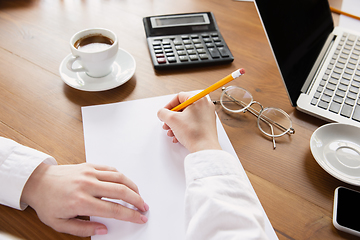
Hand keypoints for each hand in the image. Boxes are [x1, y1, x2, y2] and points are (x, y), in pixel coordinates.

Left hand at [21, 163, 148, 236]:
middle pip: (121, 192)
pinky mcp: (89, 165)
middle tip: (144, 207)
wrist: (38, 182)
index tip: (140, 218)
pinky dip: (122, 177)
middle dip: (137, 200)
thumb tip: (103, 229)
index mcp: (80, 202)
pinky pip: (111, 169)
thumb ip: (83, 229)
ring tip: (138, 196)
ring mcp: (89, 173)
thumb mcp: (60, 224)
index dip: (130, 215)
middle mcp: (87, 185)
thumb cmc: (48, 203)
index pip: (114, 210)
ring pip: (119, 178)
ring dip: (133, 187)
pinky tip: (125, 184)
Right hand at [157, 92, 221, 152]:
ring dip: (176, 124)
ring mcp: (207, 115)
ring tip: (171, 132)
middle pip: (183, 108)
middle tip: (167, 124)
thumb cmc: (194, 133)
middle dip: (172, 118)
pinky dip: (184, 128)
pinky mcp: (207, 125)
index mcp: (199, 99)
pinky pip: (192, 123)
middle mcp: (205, 105)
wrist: (205, 149)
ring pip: (187, 117)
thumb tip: (162, 113)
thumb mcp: (172, 120)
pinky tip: (178, 136)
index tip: (164, 113)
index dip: (169, 105)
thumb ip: (163, 113)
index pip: (179, 97)